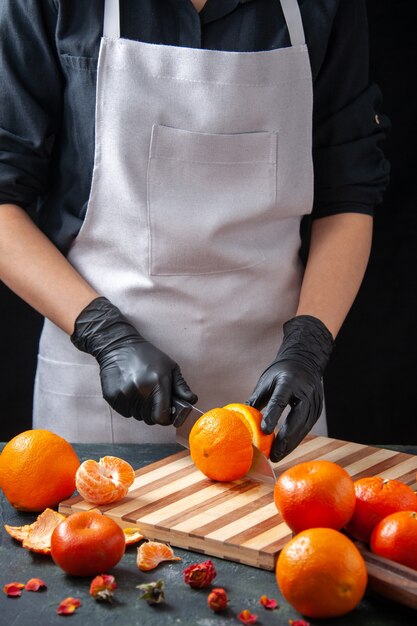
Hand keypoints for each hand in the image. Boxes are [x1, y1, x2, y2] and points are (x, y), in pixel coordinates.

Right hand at [71, 297, 196, 424]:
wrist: (118, 347)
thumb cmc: (148, 356)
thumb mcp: (170, 367)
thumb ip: (181, 386)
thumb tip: (192, 401)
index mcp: (157, 384)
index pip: (162, 417)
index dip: (166, 418)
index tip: (167, 413)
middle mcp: (140, 391)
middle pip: (149, 419)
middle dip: (154, 412)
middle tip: (153, 398)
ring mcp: (124, 395)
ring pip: (137, 416)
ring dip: (141, 409)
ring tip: (140, 391)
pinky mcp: (112, 397)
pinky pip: (125, 412)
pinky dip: (129, 406)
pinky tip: (129, 390)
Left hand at [247, 315, 333, 461]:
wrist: (306, 360)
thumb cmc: (282, 371)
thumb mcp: (267, 381)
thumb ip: (256, 400)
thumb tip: (240, 419)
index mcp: (289, 381)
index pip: (280, 400)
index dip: (272, 416)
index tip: (263, 431)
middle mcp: (305, 392)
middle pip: (296, 419)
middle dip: (284, 439)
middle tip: (272, 455)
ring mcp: (314, 402)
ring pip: (303, 427)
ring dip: (290, 444)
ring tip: (277, 456)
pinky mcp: (317, 410)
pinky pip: (306, 428)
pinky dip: (295, 439)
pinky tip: (285, 448)